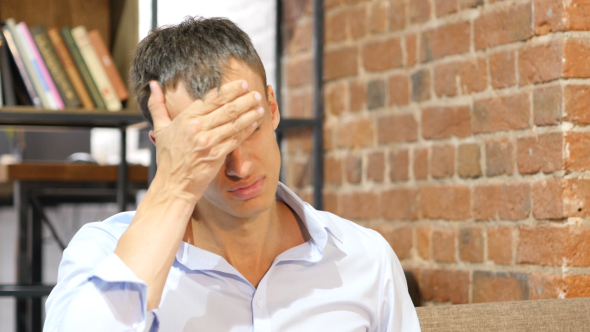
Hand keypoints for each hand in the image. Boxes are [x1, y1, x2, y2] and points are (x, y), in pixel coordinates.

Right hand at [147, 80, 263, 202]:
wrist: (173, 184)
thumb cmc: (168, 158)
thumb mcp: (159, 129)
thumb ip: (157, 106)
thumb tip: (152, 84)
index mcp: (186, 118)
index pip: (212, 99)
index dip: (229, 90)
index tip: (242, 84)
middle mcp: (197, 128)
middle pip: (226, 108)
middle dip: (244, 99)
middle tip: (256, 93)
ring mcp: (207, 142)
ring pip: (233, 123)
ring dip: (249, 113)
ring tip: (260, 106)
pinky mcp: (216, 155)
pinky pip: (235, 139)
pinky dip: (246, 130)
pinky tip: (255, 124)